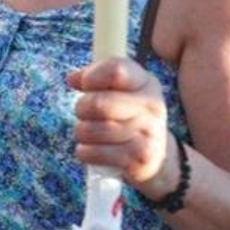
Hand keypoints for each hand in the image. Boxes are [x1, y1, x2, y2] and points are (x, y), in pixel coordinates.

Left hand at [67, 57, 173, 194]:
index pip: (116, 70)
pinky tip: (94, 150)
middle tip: (84, 114)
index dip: (91, 77)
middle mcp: (152, 107)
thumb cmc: (129, 116)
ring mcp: (147, 134)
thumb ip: (96, 78)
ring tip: (91, 133)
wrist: (156, 155)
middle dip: (81, 109)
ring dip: (81, 133)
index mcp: (146, 83)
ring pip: (90, 130)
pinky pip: (93, 153)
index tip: (85, 84)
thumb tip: (73, 79)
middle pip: (98, 104)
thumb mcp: (121, 91)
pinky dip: (85, 152)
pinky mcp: (138, 159)